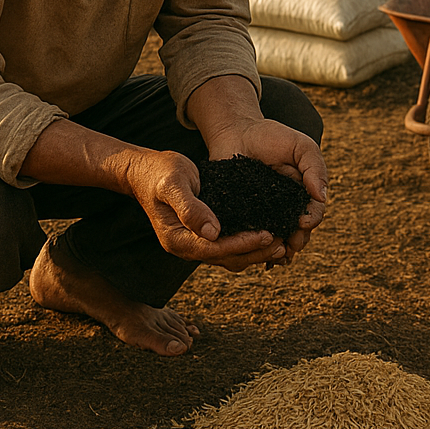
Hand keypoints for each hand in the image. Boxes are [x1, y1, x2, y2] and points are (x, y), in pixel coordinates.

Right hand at [124, 148, 287, 271]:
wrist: (146, 170)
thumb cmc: (159, 172)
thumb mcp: (173, 184)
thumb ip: (190, 207)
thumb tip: (212, 232)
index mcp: (177, 239)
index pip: (215, 249)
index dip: (242, 244)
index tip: (267, 235)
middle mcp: (186, 246)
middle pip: (226, 258)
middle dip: (254, 252)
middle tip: (283, 244)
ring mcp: (194, 242)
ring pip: (229, 255)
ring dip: (254, 251)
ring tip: (281, 243)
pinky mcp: (203, 233)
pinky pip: (228, 244)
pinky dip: (247, 242)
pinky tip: (266, 234)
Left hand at [205, 117, 328, 265]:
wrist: (236, 131)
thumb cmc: (271, 136)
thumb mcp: (300, 146)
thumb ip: (314, 168)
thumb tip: (322, 197)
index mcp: (302, 194)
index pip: (313, 213)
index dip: (311, 221)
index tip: (302, 222)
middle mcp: (286, 208)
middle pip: (297, 233)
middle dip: (297, 242)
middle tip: (290, 246)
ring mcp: (264, 214)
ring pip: (276, 239)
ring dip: (278, 250)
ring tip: (274, 254)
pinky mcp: (242, 216)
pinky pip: (251, 235)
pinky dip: (256, 247)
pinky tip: (256, 252)